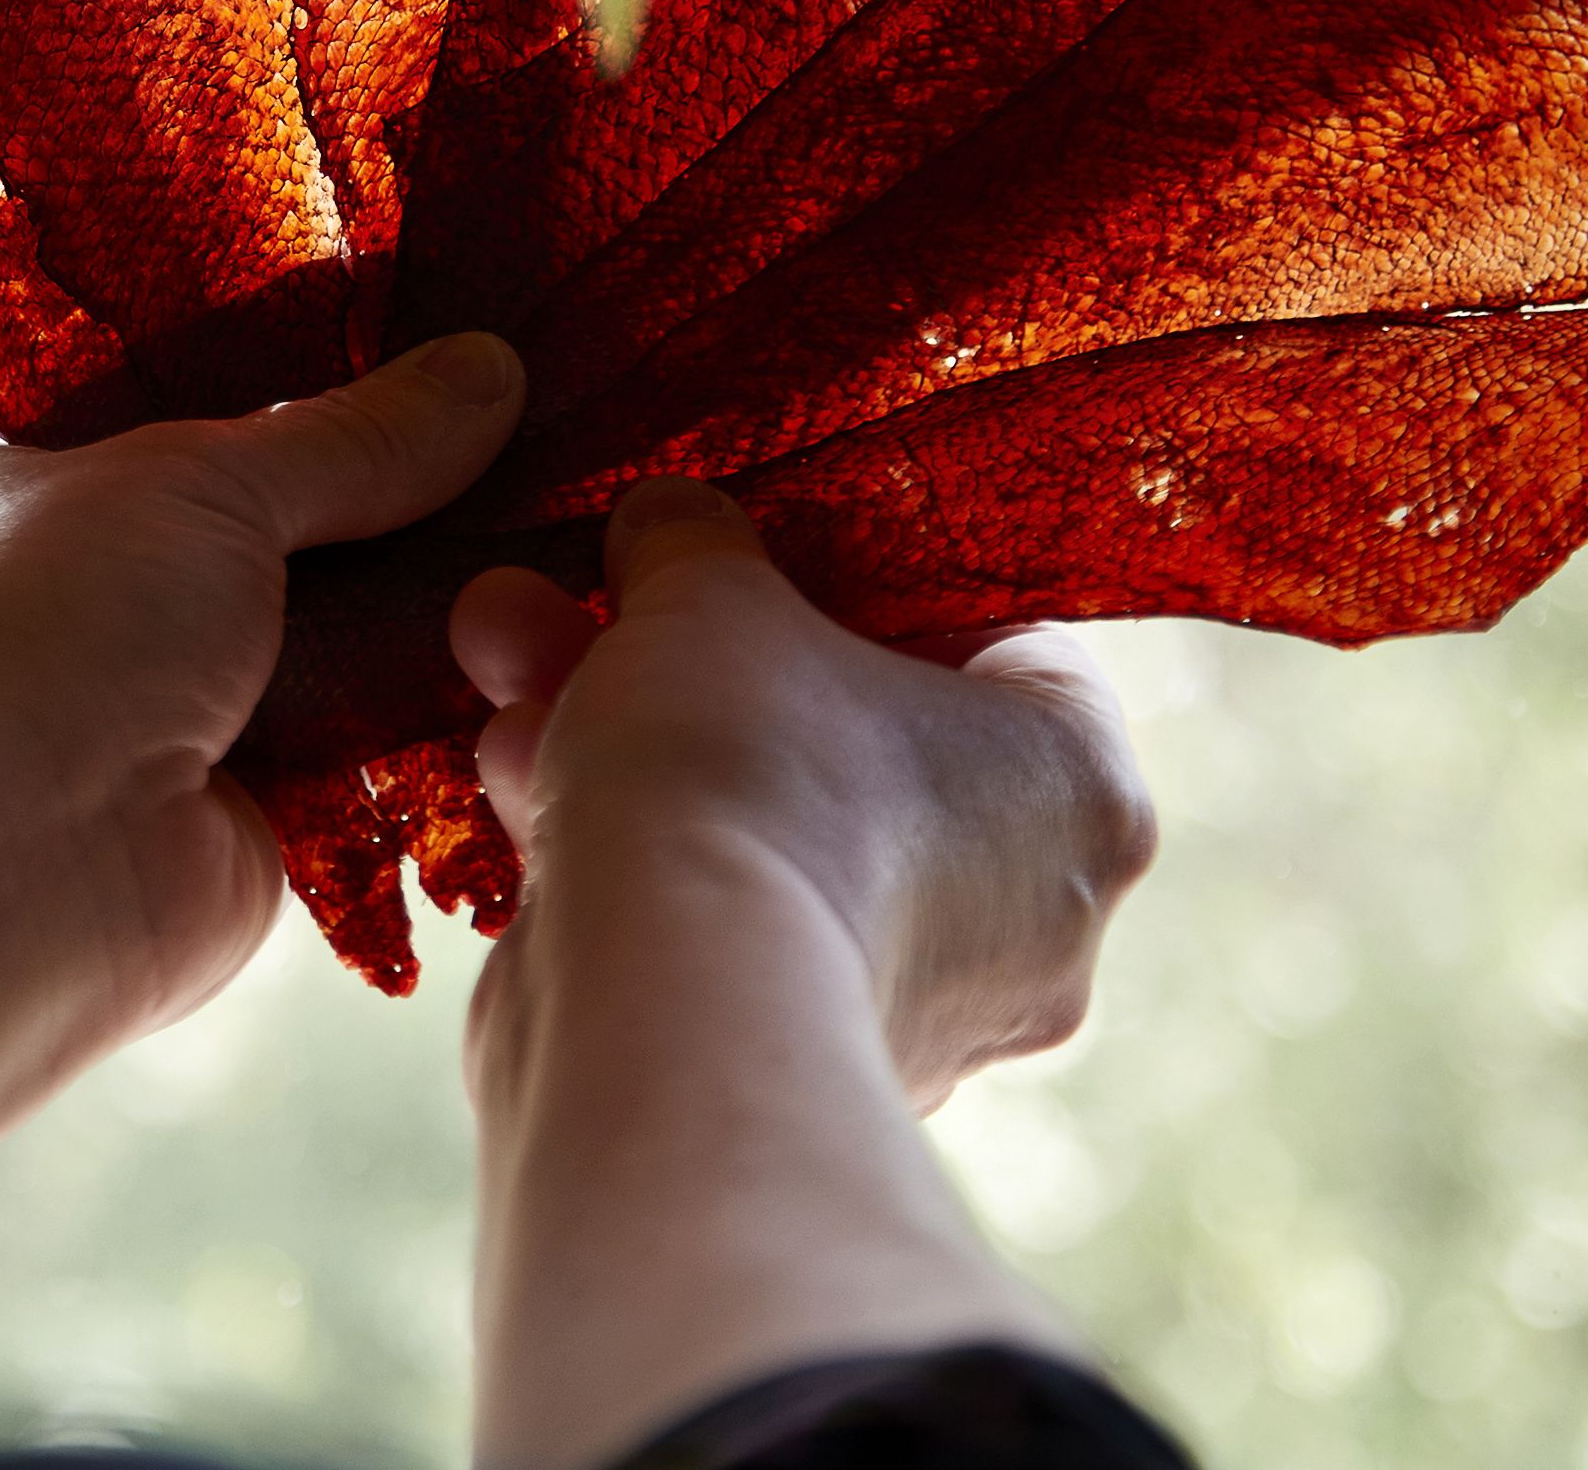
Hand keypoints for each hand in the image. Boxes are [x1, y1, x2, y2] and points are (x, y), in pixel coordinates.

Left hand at [0, 331, 525, 1028]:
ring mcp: (138, 698)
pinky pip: (346, 723)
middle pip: (237, 508)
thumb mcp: (203, 481)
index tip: (381, 324)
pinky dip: (412, 691)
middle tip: (484, 410)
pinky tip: (509, 623)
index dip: (252, 359)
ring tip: (529, 499)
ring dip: (399, 588)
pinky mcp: (226, 795)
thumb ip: (348, 434)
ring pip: (303, 619)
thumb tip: (486, 369)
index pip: (128, 389)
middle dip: (351, 482)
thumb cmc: (49, 636)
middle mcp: (51, 588)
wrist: (26, 872)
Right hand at [453, 475, 1154, 1469]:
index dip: (860, 569)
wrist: (661, 1016)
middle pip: (850, 730)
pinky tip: (509, 775)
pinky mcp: (790, 1064)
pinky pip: (715, 918)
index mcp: (1079, 787)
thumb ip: (696, 538)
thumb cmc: (742, 769)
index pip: (998, 636)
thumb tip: (668, 522)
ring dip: (628, 734)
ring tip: (507, 661)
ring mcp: (918, 1009)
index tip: (753, 545)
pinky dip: (621, 848)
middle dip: (691, 655)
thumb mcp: (710, 590)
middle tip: (585, 593)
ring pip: (764, 824)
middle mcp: (1031, 916)